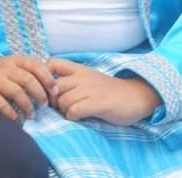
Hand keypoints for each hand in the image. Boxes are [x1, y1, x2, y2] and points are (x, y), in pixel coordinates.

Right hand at [0, 56, 55, 120]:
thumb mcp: (11, 65)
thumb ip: (28, 71)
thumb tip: (52, 86)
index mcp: (14, 59)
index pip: (36, 65)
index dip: (48, 78)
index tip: (55, 92)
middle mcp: (4, 68)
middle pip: (28, 80)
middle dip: (40, 94)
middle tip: (45, 105)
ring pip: (16, 92)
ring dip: (28, 106)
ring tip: (32, 115)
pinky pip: (1, 104)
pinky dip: (11, 114)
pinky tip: (17, 120)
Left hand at [47, 58, 161, 125]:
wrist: (136, 96)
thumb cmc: (110, 91)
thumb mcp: (89, 80)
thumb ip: (71, 82)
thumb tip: (49, 93)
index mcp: (79, 69)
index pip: (52, 63)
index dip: (45, 77)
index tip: (51, 91)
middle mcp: (82, 77)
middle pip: (53, 88)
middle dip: (53, 101)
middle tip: (61, 108)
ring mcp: (90, 90)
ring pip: (62, 101)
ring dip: (64, 111)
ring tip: (74, 114)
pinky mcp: (98, 103)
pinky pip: (74, 111)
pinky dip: (73, 117)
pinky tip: (80, 118)